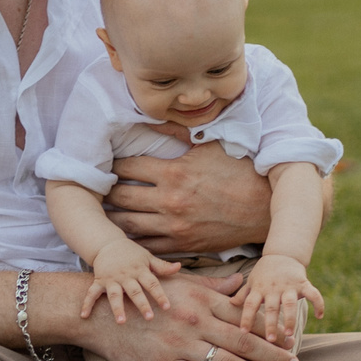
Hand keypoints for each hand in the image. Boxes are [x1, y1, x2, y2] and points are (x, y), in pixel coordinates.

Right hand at [35, 269, 298, 360]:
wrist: (100, 313)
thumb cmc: (144, 298)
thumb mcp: (180, 284)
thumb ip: (213, 287)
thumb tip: (242, 282)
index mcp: (202, 299)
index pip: (246, 317)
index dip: (271, 330)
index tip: (292, 339)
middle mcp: (196, 320)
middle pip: (245, 341)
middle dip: (274, 355)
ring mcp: (181, 344)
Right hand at [80, 237, 176, 322]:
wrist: (107, 243)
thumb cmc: (132, 253)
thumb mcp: (147, 257)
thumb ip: (162, 266)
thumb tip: (179, 267)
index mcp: (140, 270)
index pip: (152, 283)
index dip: (159, 295)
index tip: (167, 307)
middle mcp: (126, 276)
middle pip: (134, 291)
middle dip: (141, 304)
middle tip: (149, 318)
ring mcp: (111, 279)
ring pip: (114, 295)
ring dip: (117, 308)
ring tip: (121, 322)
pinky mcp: (99, 281)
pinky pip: (91, 293)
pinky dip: (87, 304)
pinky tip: (83, 316)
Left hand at [103, 141, 273, 256]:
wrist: (265, 209)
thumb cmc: (240, 172)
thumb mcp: (211, 145)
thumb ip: (179, 130)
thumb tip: (153, 116)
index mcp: (174, 173)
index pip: (128, 167)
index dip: (112, 164)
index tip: (105, 162)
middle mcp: (170, 201)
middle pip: (121, 197)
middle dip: (105, 191)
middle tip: (94, 187)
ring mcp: (174, 226)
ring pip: (128, 225)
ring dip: (111, 218)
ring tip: (100, 211)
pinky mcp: (182, 245)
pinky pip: (146, 245)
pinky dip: (131, 240)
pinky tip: (122, 234)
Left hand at [236, 253, 322, 345]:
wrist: (283, 254)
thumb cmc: (264, 272)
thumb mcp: (251, 281)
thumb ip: (242, 294)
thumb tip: (229, 305)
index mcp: (259, 289)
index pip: (250, 304)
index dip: (246, 317)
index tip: (243, 332)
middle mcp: (273, 288)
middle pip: (271, 307)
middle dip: (271, 324)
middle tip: (270, 340)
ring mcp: (289, 286)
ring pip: (290, 303)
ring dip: (290, 318)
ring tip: (290, 333)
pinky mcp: (303, 283)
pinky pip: (313, 293)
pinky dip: (318, 303)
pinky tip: (320, 316)